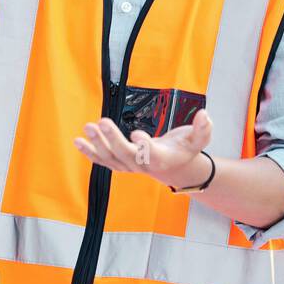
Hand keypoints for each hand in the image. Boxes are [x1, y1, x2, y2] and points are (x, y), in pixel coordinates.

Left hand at [74, 109, 214, 189]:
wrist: (175, 168)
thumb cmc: (185, 150)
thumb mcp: (198, 140)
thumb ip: (204, 129)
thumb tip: (205, 115)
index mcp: (162, 158)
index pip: (150, 154)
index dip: (143, 146)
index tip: (137, 134)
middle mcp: (143, 165)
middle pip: (125, 155)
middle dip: (112, 140)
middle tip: (100, 122)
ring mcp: (129, 166)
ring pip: (111, 158)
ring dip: (97, 144)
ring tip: (87, 128)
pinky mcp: (120, 163)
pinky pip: (103, 161)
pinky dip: (90, 153)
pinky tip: (78, 142)